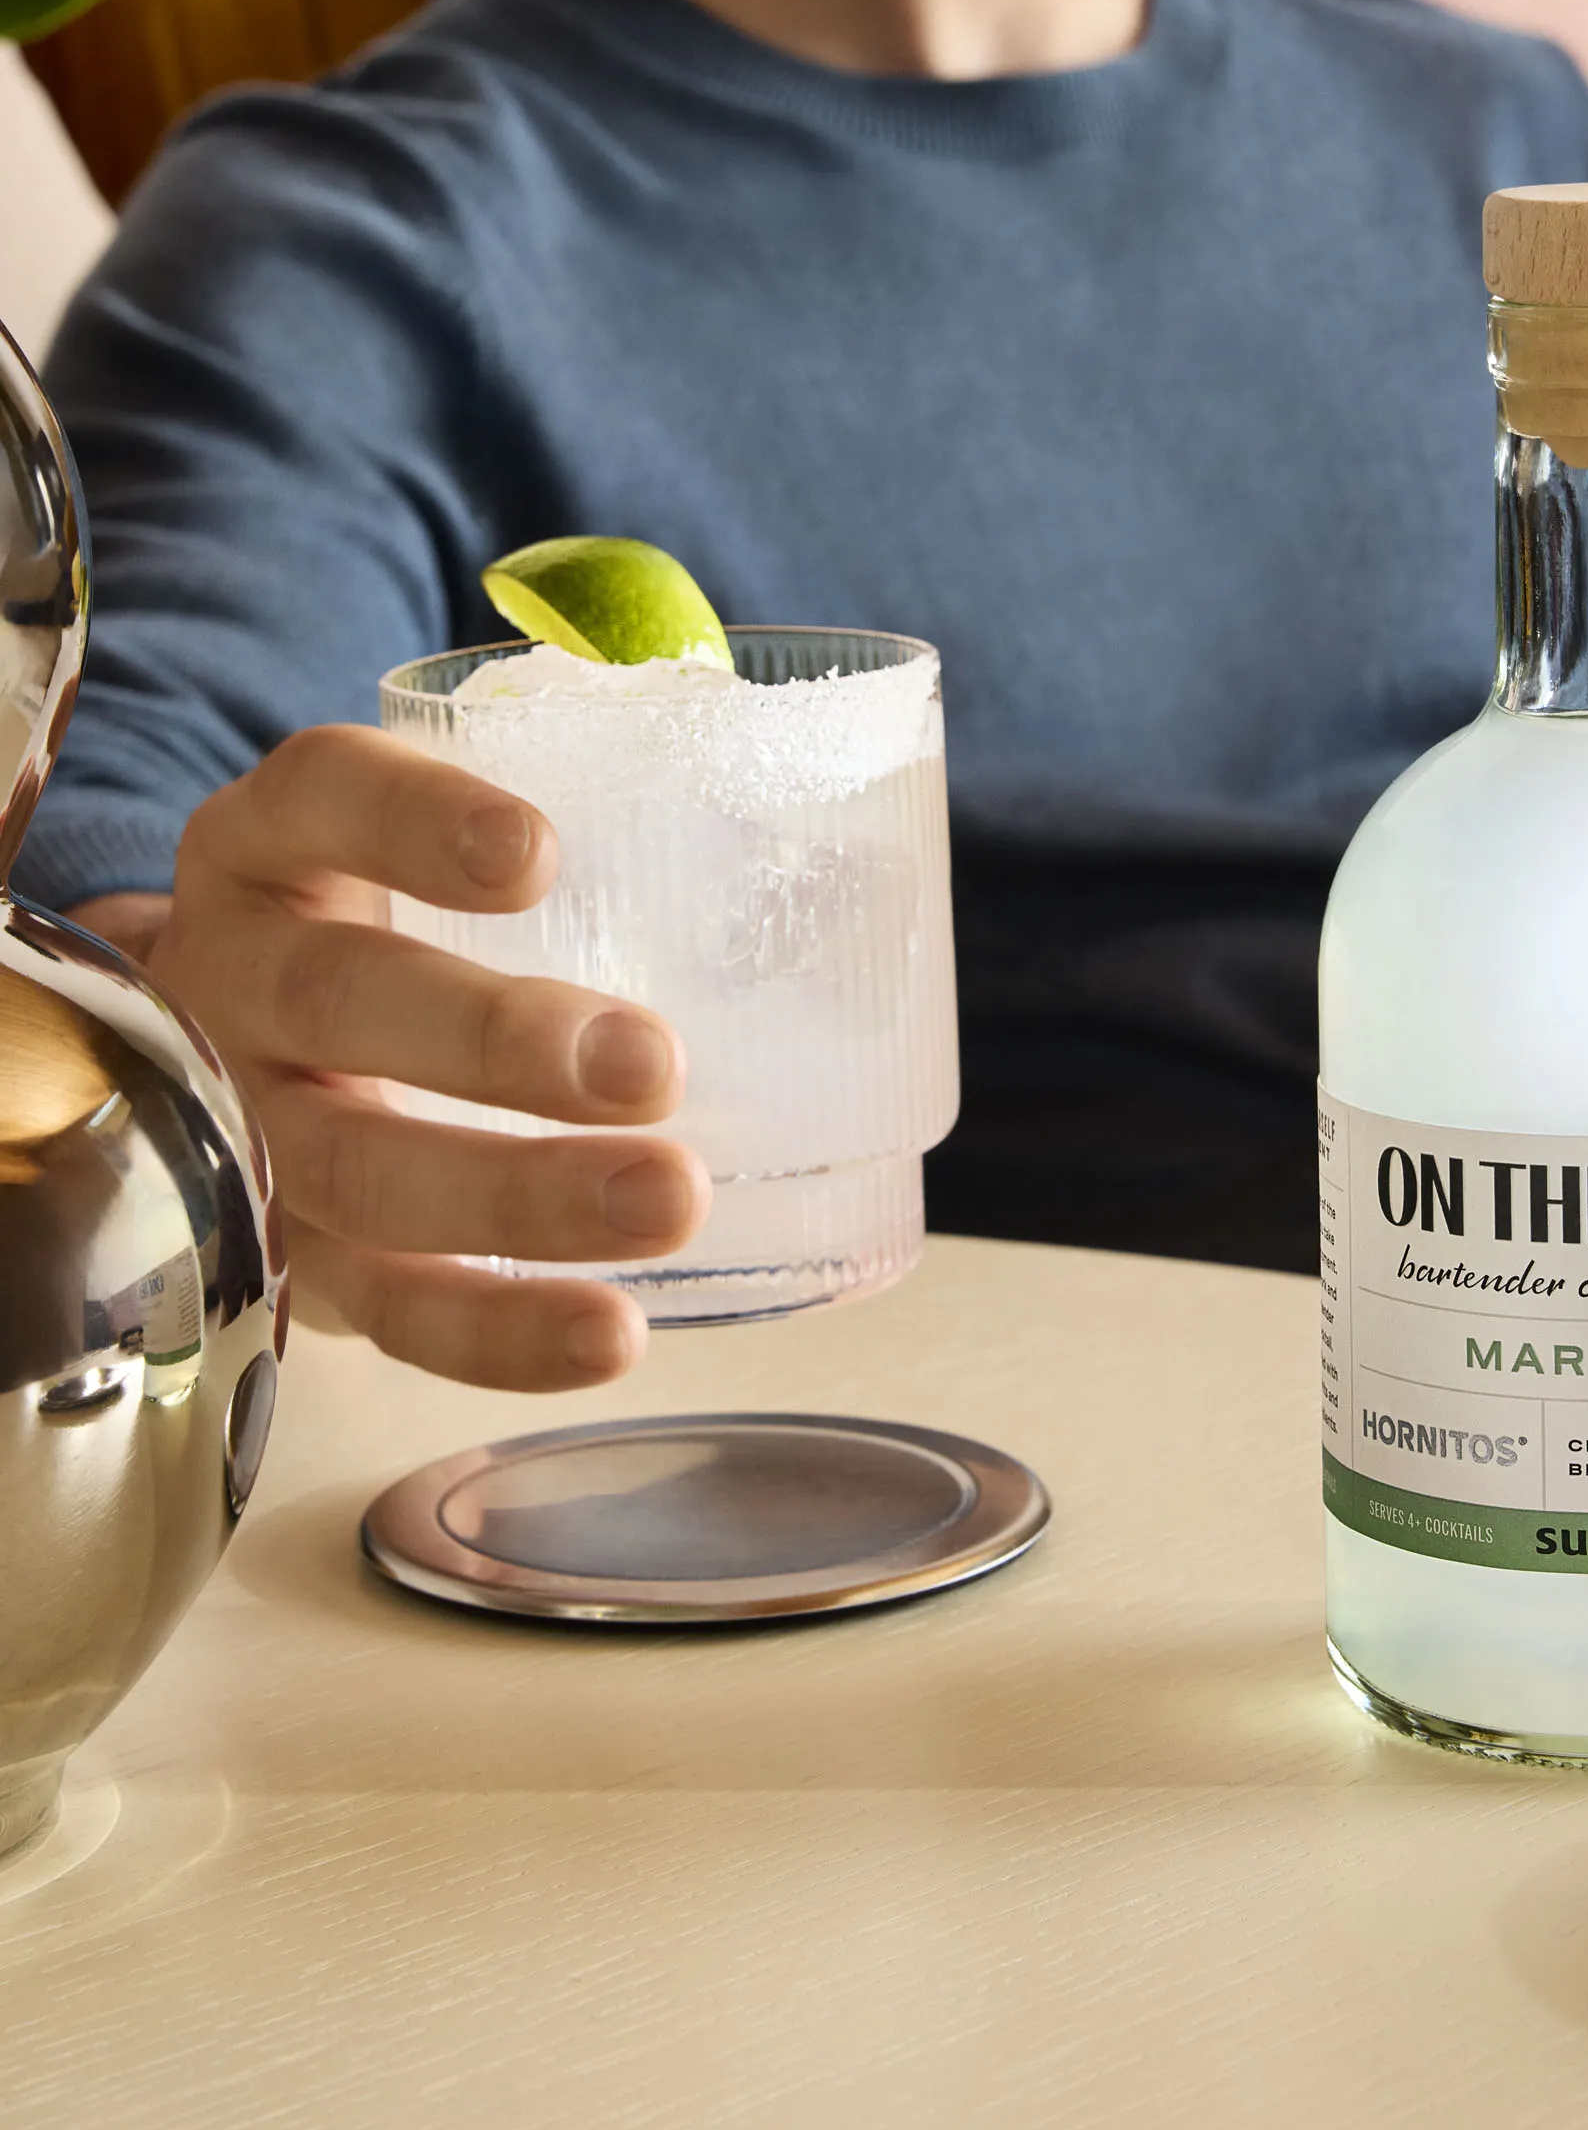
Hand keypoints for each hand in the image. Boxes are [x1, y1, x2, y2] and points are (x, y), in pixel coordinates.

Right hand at [75, 726, 708, 1389]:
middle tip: (651, 1063)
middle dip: (495, 1041)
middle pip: (340, 999)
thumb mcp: (427, 844)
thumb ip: (580, 824)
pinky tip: (609, 1334)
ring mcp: (241, 1130)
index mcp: (273, 845)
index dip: (418, 820)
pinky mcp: (281, 1258)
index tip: (539, 852)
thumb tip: (828, 828)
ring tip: (668, 1201)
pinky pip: (380, 1308)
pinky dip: (495, 1329)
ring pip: (356, 1169)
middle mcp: (235, 978)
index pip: (325, 796)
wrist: (218, 1047)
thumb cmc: (388, 919)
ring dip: (518, 1196)